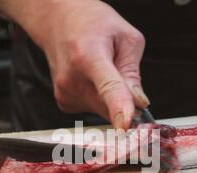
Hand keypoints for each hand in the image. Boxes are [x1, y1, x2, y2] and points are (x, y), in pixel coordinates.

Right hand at [27, 0, 148, 129]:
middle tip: (126, 79)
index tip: (125, 125)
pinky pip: (94, 110)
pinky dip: (99, 100)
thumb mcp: (125, 37)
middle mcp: (72, 78)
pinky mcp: (64, 103)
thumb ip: (133, 72)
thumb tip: (138, 103)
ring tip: (101, 70)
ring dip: (110, 99)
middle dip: (125, 103)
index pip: (108, 87)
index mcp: (89, 56)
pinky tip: (91, 79)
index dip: (119, 108)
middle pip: (109, 106)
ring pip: (103, 111)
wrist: (58, 22)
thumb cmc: (92, 24)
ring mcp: (65, 93)